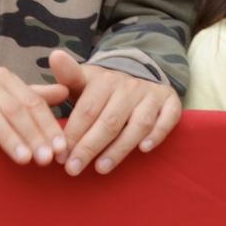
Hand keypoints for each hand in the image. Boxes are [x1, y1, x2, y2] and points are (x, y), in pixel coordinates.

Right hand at [0, 68, 69, 166]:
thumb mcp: (6, 94)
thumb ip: (34, 96)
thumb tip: (66, 92)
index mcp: (4, 79)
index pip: (32, 102)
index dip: (47, 125)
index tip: (60, 149)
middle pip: (14, 108)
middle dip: (32, 135)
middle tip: (45, 160)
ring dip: (7, 135)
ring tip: (23, 158)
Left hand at [51, 49, 182, 176]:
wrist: (139, 75)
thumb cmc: (102, 88)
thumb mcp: (83, 80)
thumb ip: (68, 74)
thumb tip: (55, 55)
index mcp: (104, 80)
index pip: (87, 110)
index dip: (73, 133)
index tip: (60, 156)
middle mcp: (129, 86)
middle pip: (110, 121)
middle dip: (90, 147)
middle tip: (73, 169)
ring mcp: (151, 95)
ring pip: (138, 124)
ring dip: (120, 148)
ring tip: (101, 168)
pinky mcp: (170, 102)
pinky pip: (168, 119)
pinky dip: (158, 134)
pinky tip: (144, 150)